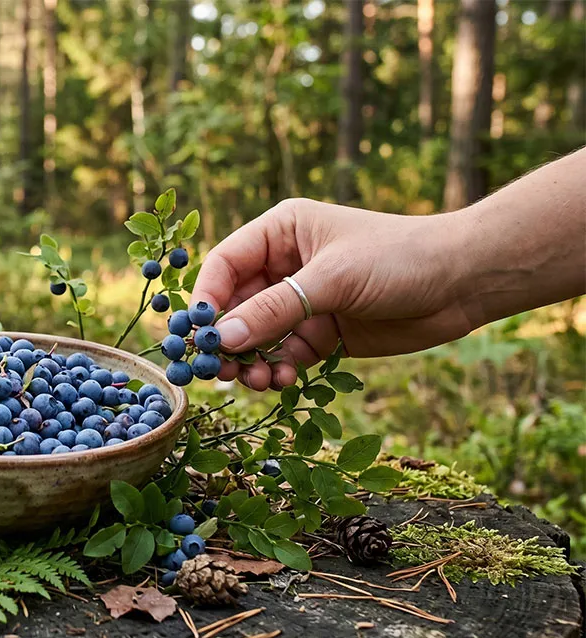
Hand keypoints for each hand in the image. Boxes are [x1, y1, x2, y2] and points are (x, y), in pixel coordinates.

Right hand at [190, 199, 474, 390]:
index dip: (206, 298)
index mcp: (281, 232)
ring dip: (251, 361)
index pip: (224, 264)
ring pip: (256, 337)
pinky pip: (284, 356)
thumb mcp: (332, 280)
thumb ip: (275, 310)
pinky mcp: (321, 334)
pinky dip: (278, 372)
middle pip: (235, 306)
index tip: (197, 333)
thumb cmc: (398, 258)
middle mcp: (285, 266)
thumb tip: (223, 339)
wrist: (464, 282)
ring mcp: (303, 302)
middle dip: (227, 339)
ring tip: (258, 382)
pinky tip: (284, 382)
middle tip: (219, 370)